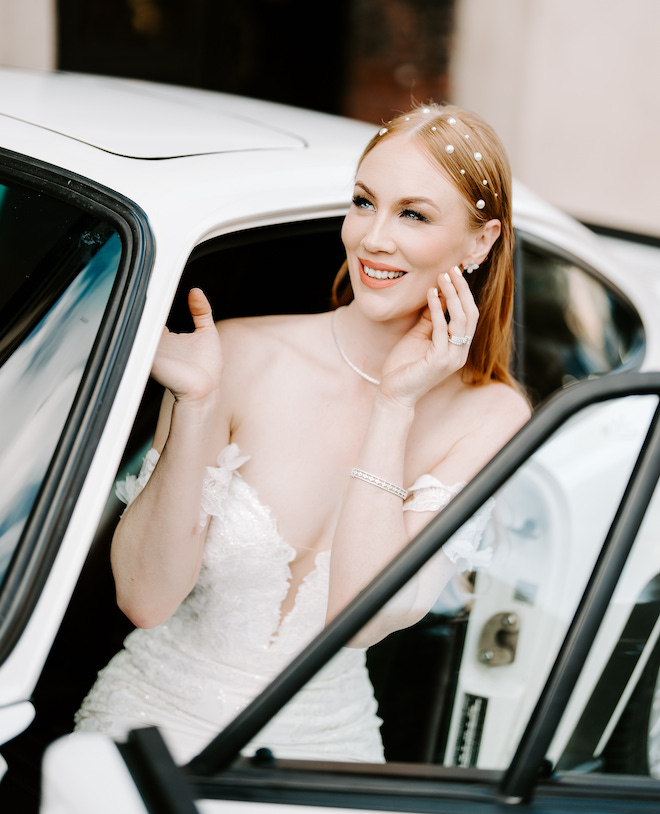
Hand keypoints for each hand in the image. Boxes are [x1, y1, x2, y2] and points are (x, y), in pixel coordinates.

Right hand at [150, 289, 222, 404]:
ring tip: (141, 297)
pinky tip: (143, 316)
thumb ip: (201, 311)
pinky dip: (139, 331)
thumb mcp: (207, 331)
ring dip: (139, 314)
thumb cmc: (206, 366)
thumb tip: (196, 291)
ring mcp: (151, 350)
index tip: (156, 284)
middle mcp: (156, 343)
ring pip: (138, 328)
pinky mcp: (150, 359)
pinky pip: (139, 343)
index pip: (154, 314)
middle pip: (143, 319)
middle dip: (143, 305)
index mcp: (166, 336)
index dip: (154, 300)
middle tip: (145, 286)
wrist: (205, 389)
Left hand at [379, 266, 478, 406]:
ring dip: (452, 295)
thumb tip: (437, 295)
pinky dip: (438, 310)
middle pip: (470, 314)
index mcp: (458, 346)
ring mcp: (453, 357)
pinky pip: (442, 330)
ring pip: (461, 320)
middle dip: (462, 289)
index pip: (469, 315)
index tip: (453, 272)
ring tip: (442, 277)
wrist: (394, 393)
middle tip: (451, 269)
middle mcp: (460, 352)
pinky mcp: (440, 361)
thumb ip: (431, 319)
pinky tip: (431, 294)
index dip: (464, 292)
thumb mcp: (419, 336)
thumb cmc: (404, 366)